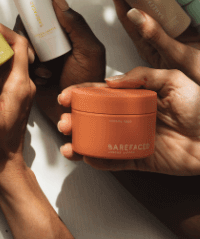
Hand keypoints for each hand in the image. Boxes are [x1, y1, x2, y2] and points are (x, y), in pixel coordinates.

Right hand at [0, 0, 105, 123]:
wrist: (80, 115)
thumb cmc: (90, 83)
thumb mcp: (90, 52)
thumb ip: (76, 25)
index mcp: (61, 31)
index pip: (40, 6)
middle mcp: (45, 40)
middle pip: (22, 24)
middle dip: (23, 34)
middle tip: (36, 54)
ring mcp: (33, 55)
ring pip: (15, 43)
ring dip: (26, 55)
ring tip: (45, 71)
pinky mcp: (23, 71)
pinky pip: (11, 63)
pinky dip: (23, 69)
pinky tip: (42, 78)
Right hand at [57, 67, 199, 174]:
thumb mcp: (175, 80)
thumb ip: (144, 76)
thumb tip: (112, 81)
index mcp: (133, 98)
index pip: (100, 94)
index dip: (80, 94)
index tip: (65, 96)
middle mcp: (128, 119)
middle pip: (92, 119)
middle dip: (73, 121)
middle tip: (64, 123)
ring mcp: (130, 140)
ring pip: (97, 142)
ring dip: (79, 143)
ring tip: (69, 146)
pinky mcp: (138, 159)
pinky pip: (113, 162)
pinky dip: (98, 161)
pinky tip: (87, 158)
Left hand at [110, 0, 199, 83]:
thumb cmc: (195, 78)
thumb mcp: (174, 55)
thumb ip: (155, 35)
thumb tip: (133, 12)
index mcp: (149, 41)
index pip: (129, 15)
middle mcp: (163, 33)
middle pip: (149, 4)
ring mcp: (181, 30)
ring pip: (170, 3)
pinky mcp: (198, 27)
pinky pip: (196, 5)